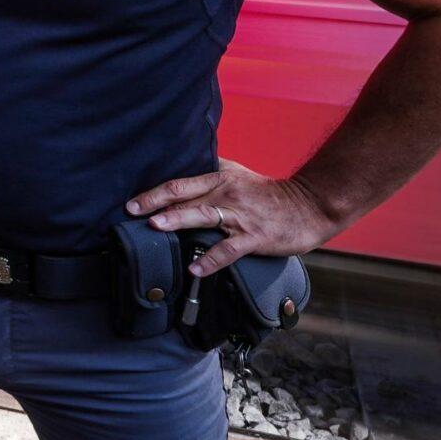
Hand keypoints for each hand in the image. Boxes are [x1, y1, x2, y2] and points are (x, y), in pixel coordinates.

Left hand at [125, 159, 337, 276]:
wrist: (310, 205)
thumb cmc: (267, 193)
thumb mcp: (237, 174)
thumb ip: (208, 172)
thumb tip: (179, 171)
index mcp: (219, 179)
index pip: (179, 184)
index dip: (153, 192)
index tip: (130, 203)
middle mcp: (226, 194)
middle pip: (185, 197)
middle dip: (156, 204)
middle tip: (132, 212)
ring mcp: (240, 216)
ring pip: (204, 216)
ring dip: (179, 221)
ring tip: (157, 227)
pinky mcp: (255, 237)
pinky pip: (229, 249)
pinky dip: (210, 259)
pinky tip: (194, 268)